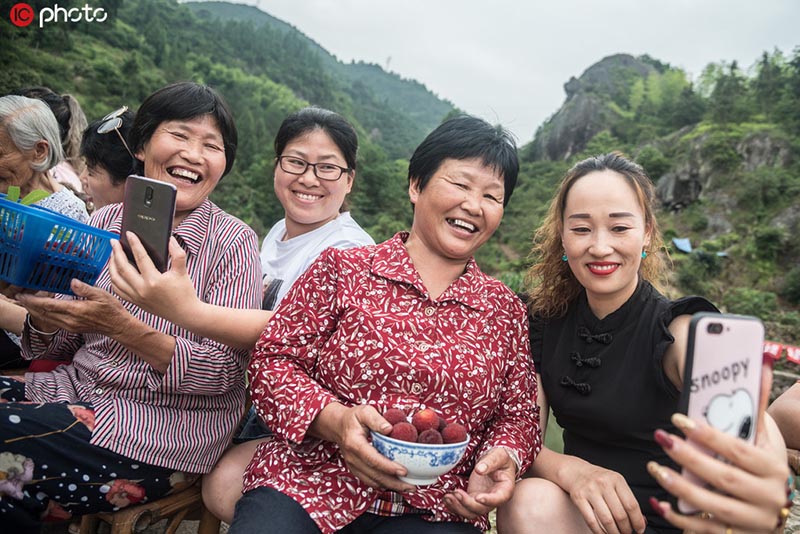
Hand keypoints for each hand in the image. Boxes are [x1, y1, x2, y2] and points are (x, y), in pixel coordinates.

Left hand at [18, 279, 130, 337]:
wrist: (117, 326)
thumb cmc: (111, 309)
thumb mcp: (101, 294)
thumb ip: (85, 288)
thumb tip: (72, 281)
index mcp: (75, 310)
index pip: (49, 305)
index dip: (34, 300)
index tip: (22, 294)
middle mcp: (69, 320)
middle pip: (44, 313)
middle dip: (30, 305)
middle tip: (19, 296)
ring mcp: (70, 325)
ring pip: (46, 318)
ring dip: (35, 310)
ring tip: (27, 302)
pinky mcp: (71, 328)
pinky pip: (53, 321)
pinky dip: (44, 314)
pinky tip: (42, 309)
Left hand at [109, 233, 198, 321]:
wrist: (184, 313)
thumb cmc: (185, 292)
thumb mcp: (182, 271)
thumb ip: (177, 254)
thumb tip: (170, 239)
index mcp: (154, 280)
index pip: (140, 257)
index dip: (134, 243)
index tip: (129, 234)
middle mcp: (142, 289)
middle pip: (122, 267)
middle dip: (116, 252)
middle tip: (113, 241)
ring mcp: (137, 297)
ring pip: (116, 279)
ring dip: (111, 265)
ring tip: (112, 255)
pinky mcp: (135, 302)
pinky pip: (118, 290)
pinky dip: (114, 279)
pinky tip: (115, 271)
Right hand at [312, 403, 414, 492]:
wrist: (338, 426)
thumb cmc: (353, 418)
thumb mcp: (364, 412)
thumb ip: (376, 419)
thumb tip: (389, 428)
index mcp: (354, 443)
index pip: (372, 459)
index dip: (388, 467)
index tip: (403, 471)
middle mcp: (352, 458)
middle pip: (374, 475)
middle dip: (394, 483)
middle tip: (412, 486)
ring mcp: (353, 466)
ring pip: (373, 481)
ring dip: (391, 486)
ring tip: (408, 487)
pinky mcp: (356, 470)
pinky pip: (370, 481)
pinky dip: (383, 485)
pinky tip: (395, 485)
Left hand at [444, 447, 516, 519]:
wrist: (496, 461)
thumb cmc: (500, 459)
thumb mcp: (498, 455)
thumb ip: (490, 462)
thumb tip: (480, 470)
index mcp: (505, 489)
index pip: (498, 499)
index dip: (488, 501)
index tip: (478, 497)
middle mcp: (493, 499)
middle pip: (481, 509)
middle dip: (467, 504)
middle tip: (456, 493)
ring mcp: (482, 500)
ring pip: (470, 512)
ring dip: (458, 507)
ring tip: (448, 497)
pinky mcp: (472, 498)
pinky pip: (463, 507)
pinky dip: (454, 506)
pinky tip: (446, 499)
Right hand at [561, 461, 645, 533]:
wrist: (576, 471)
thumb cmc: (599, 480)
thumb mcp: (616, 483)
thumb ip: (627, 500)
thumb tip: (641, 521)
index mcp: (617, 479)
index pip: (631, 505)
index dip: (637, 521)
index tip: (639, 530)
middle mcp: (604, 483)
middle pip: (620, 514)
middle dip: (626, 530)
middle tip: (627, 533)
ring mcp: (590, 490)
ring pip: (606, 520)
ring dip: (614, 533)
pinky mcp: (579, 498)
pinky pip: (591, 521)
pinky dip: (599, 532)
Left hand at [648, 360, 789, 532]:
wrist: (776, 506)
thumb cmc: (764, 463)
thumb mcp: (765, 435)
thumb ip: (757, 403)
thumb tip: (762, 365)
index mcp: (772, 468)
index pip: (738, 451)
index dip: (708, 436)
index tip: (679, 420)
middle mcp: (766, 497)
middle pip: (723, 478)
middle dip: (689, 458)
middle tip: (662, 438)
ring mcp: (751, 521)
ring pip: (711, 506)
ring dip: (679, 487)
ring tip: (656, 468)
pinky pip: (703, 530)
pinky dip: (679, 518)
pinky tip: (658, 502)